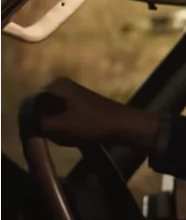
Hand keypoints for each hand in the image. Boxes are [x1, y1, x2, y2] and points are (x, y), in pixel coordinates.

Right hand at [37, 78, 159, 149]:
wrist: (124, 127)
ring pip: (52, 116)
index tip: (45, 132)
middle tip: (58, 134)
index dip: (34, 121)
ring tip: (68, 134)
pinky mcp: (81, 105)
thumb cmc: (91, 124)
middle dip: (46, 124)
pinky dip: (66, 128)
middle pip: (41, 110)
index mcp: (55, 85)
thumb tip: (27, 121)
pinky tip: (76, 134)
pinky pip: (64, 119)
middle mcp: (62, 85)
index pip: (30, 105)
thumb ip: (35, 123)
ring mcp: (73, 94)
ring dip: (56, 128)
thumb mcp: (57, 126)